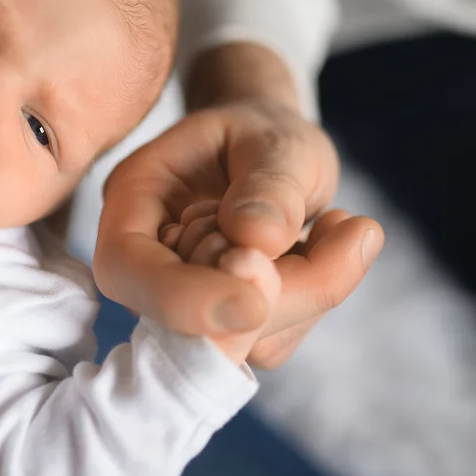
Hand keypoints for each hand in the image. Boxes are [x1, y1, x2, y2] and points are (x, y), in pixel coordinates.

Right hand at [94, 95, 382, 367]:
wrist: (270, 152)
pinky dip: (319, 297)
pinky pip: (274, 339)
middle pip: (184, 322)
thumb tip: (258, 240)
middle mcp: (146, 260)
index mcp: (133, 200)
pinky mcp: (226, 326)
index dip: (181, 298)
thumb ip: (269, 184)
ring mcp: (184, 299)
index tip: (255, 303)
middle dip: (274, 293)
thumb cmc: (262, 135)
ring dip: (310, 291)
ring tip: (342, 223)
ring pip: (240, 340)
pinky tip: (332, 242)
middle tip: (348, 226)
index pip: (127, 267)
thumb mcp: (276, 140)